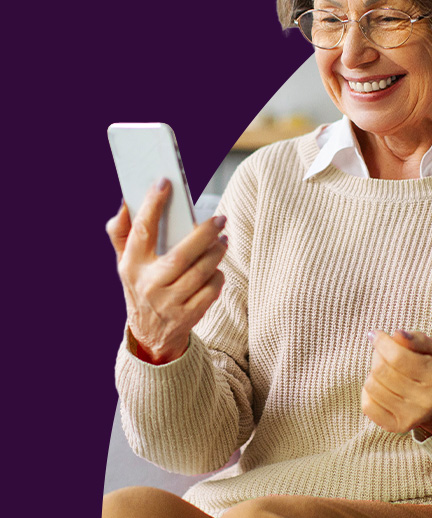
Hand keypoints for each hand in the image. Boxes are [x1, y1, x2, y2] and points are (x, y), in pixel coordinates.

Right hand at [106, 178, 227, 363]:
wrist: (149, 334)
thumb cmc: (141, 286)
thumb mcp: (126, 263)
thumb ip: (123, 233)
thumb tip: (126, 202)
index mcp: (131, 266)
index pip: (141, 231)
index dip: (152, 205)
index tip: (165, 183)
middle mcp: (148, 284)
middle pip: (181, 255)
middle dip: (204, 234)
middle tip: (220, 219)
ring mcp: (168, 303)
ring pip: (199, 273)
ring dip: (216, 254)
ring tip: (223, 239)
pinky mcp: (187, 316)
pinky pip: (210, 291)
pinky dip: (217, 277)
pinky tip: (217, 268)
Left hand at [362, 330, 431, 435]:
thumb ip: (415, 339)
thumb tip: (396, 335)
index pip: (398, 357)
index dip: (382, 343)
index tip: (376, 335)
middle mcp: (426, 400)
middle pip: (382, 371)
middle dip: (377, 355)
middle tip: (382, 352)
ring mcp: (411, 416)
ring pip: (372, 387)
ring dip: (373, 373)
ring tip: (384, 370)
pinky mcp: (397, 426)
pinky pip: (368, 405)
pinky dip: (368, 392)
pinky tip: (381, 386)